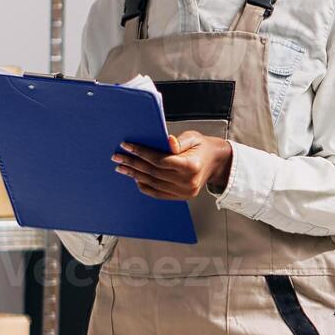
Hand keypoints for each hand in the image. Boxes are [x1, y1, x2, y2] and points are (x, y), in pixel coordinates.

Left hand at [113, 131, 233, 200]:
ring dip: (134, 175)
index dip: (141, 153)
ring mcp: (185, 191)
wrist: (216, 162)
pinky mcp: (181, 196)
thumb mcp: (193, 137)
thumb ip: (179, 141)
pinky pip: (157, 193)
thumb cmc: (202, 147)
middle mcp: (188, 181)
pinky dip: (144, 186)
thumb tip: (168, 142)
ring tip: (122, 167)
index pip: (160, 160)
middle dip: (133, 163)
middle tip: (117, 157)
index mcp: (192, 165)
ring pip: (153, 183)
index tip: (127, 146)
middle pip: (153, 173)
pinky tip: (135, 177)